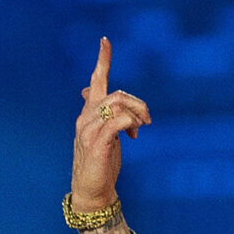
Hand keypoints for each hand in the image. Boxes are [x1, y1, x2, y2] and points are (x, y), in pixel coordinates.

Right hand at [71, 37, 149, 212]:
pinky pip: (116, 121)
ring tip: (140, 130)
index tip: (105, 41)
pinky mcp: (96, 144)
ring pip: (117, 104)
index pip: (95, 81)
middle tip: (147, 122)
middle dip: (139, 104)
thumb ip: (105, 116)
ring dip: (136, 114)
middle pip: (117, 94)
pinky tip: (133, 134)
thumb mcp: (104, 135)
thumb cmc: (101, 164)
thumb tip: (91, 93)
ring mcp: (89, 130)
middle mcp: (86, 117)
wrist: (92, 191)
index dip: (102, 61)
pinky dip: (129, 123)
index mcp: (89, 113)